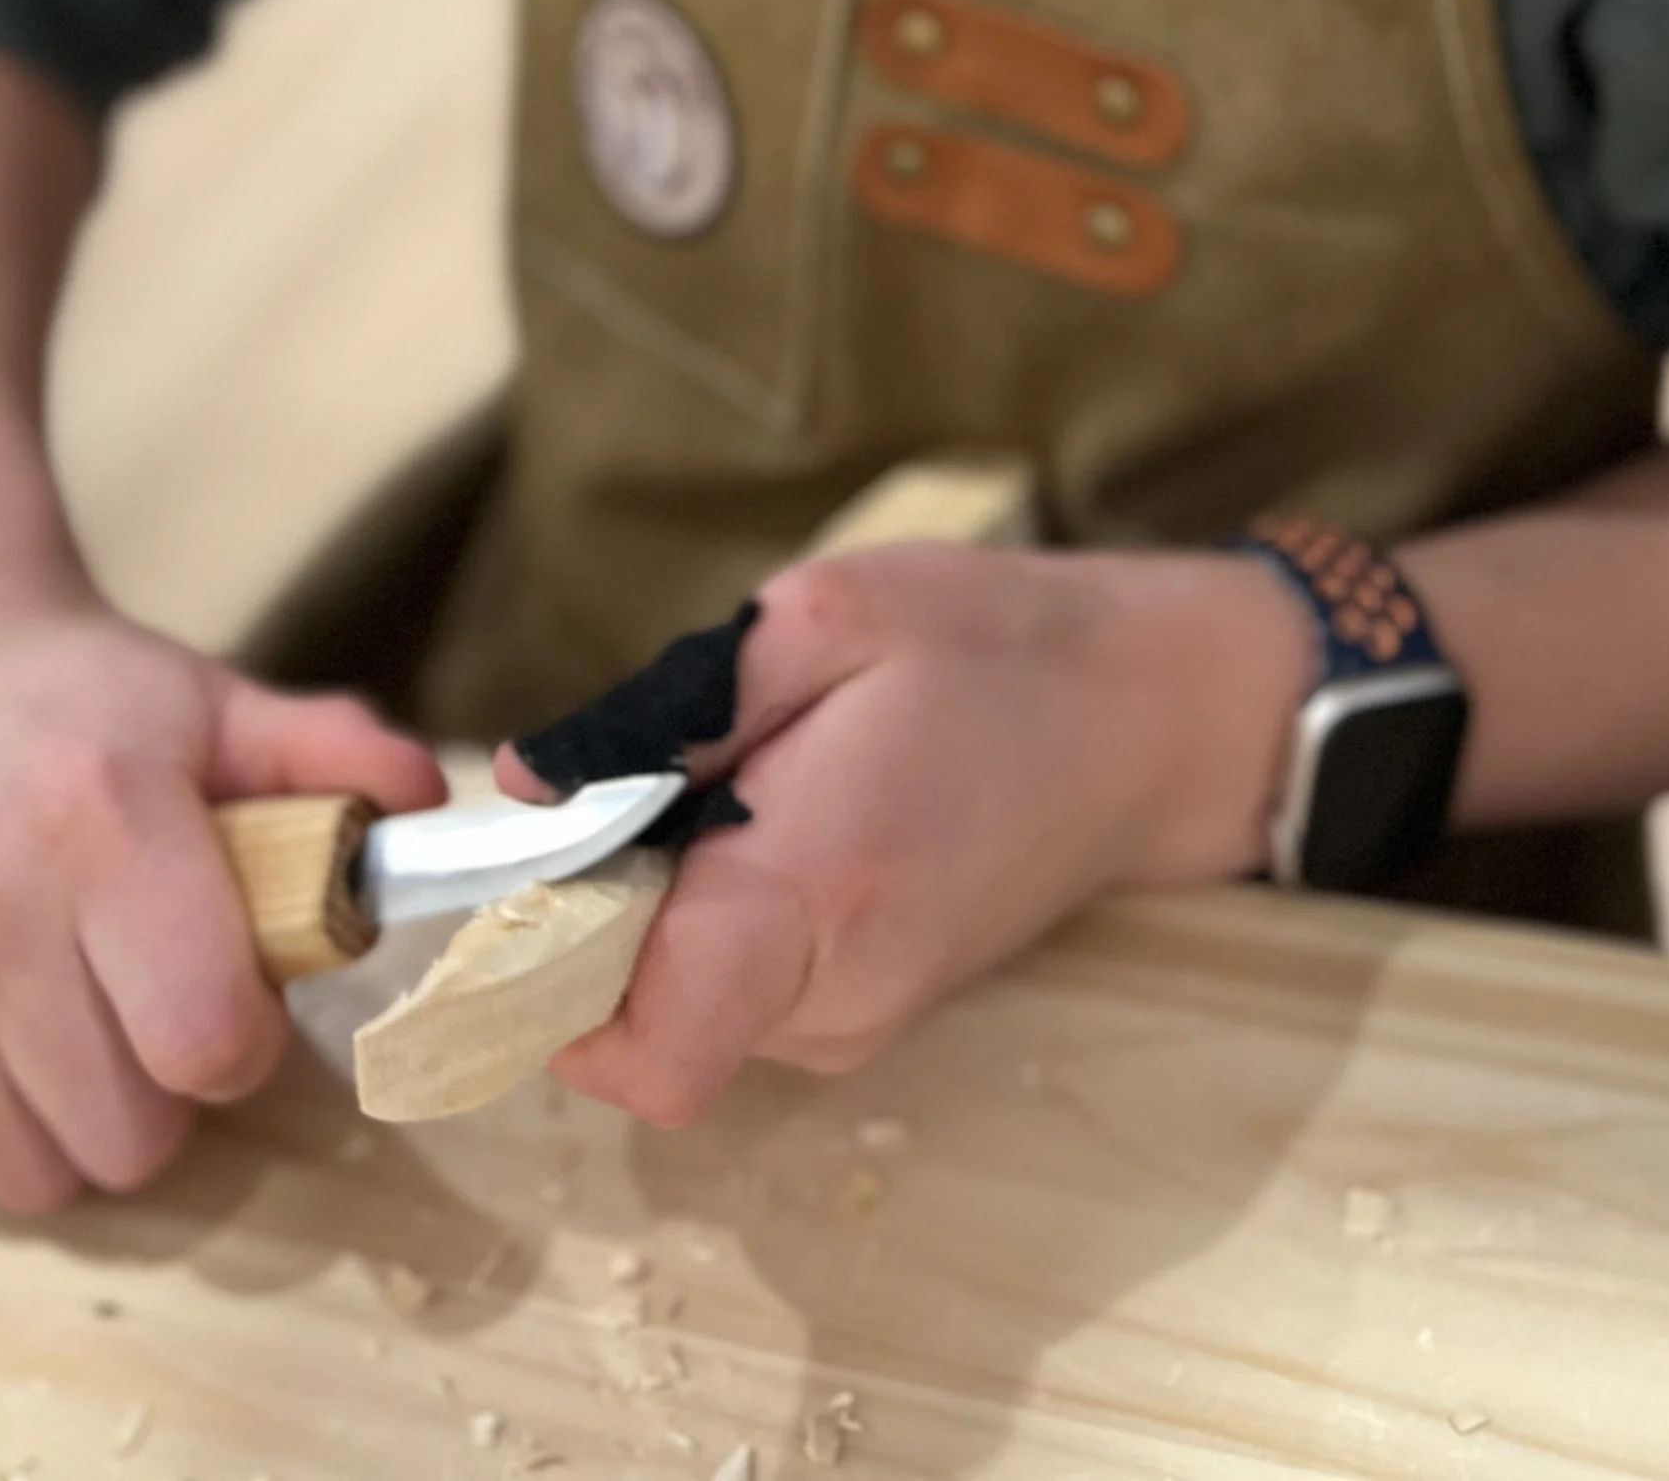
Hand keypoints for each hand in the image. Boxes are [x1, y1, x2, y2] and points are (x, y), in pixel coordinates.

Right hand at [0, 560, 443, 1211]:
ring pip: (32, 1171)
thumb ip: (336, 754)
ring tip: (80, 1010)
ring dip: (77, 1114)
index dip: (244, 1040)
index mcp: (103, 825)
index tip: (235, 991)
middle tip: (154, 999)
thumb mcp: (222, 706)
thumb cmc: (90, 700)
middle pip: (129, 1134)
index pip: (207, 1044)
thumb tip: (432, 805)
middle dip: (167, 1087)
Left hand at [495, 543, 1306, 1126]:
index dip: (543, 977)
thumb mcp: (814, 623)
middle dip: (594, 912)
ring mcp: (853, 1025)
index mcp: (816, 893)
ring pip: (676, 1007)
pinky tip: (774, 819)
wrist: (1144, 721)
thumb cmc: (986, 649)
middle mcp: (832, 999)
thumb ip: (661, 715)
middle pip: (632, 1022)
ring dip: (659, 909)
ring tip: (743, 781)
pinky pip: (730, 994)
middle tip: (656, 780)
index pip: (639, 1044)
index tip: (536, 871)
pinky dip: (711, 919)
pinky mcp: (859, 1016)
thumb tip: (525, 789)